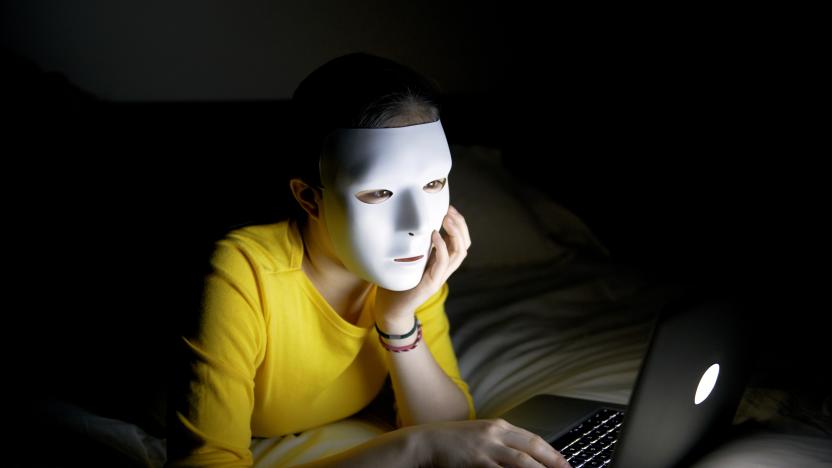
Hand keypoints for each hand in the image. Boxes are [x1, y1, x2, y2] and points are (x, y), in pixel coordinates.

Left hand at [373, 205, 470, 330]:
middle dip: (461, 225)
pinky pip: (443, 263)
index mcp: (441, 262)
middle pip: (464, 245)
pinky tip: (435, 234)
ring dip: (455, 233)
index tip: (449, 208)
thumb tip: (413, 223)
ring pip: (459, 252)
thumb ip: (417, 245)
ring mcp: (440, 277)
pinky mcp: (431, 284)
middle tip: (450, 210)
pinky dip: (442, 247)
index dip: (459, 224)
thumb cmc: (397, 283)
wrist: (391, 309)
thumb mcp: (409, 259)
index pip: (460, 241)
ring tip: (446, 218)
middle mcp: (444, 269)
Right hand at [409, 418, 570, 467]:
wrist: (426, 442)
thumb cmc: (452, 443)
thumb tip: (524, 457)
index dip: (552, 452)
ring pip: (521, 462)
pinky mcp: (475, 462)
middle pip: (532, 449)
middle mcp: (495, 434)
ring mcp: (485, 448)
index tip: (566, 464)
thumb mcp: (480, 436)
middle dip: (554, 462)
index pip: (533, 439)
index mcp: (499, 426)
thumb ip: (501, 443)